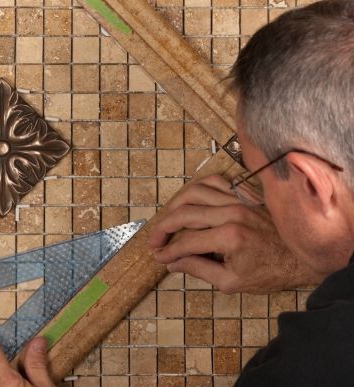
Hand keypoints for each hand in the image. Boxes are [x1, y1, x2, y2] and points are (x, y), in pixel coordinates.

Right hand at [148, 174, 324, 293]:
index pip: (186, 241)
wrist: (305, 255)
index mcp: (229, 237)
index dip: (168, 250)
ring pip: (195, 191)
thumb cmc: (272, 271)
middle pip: (184, 212)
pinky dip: (198, 187)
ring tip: (168, 218)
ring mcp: (240, 200)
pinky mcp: (246, 193)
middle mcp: (232, 213)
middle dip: (164, 227)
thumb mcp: (232, 282)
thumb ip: (199, 270)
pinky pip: (216, 180)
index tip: (158, 256)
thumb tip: (173, 264)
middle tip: (155, 239)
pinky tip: (191, 200)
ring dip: (175, 204)